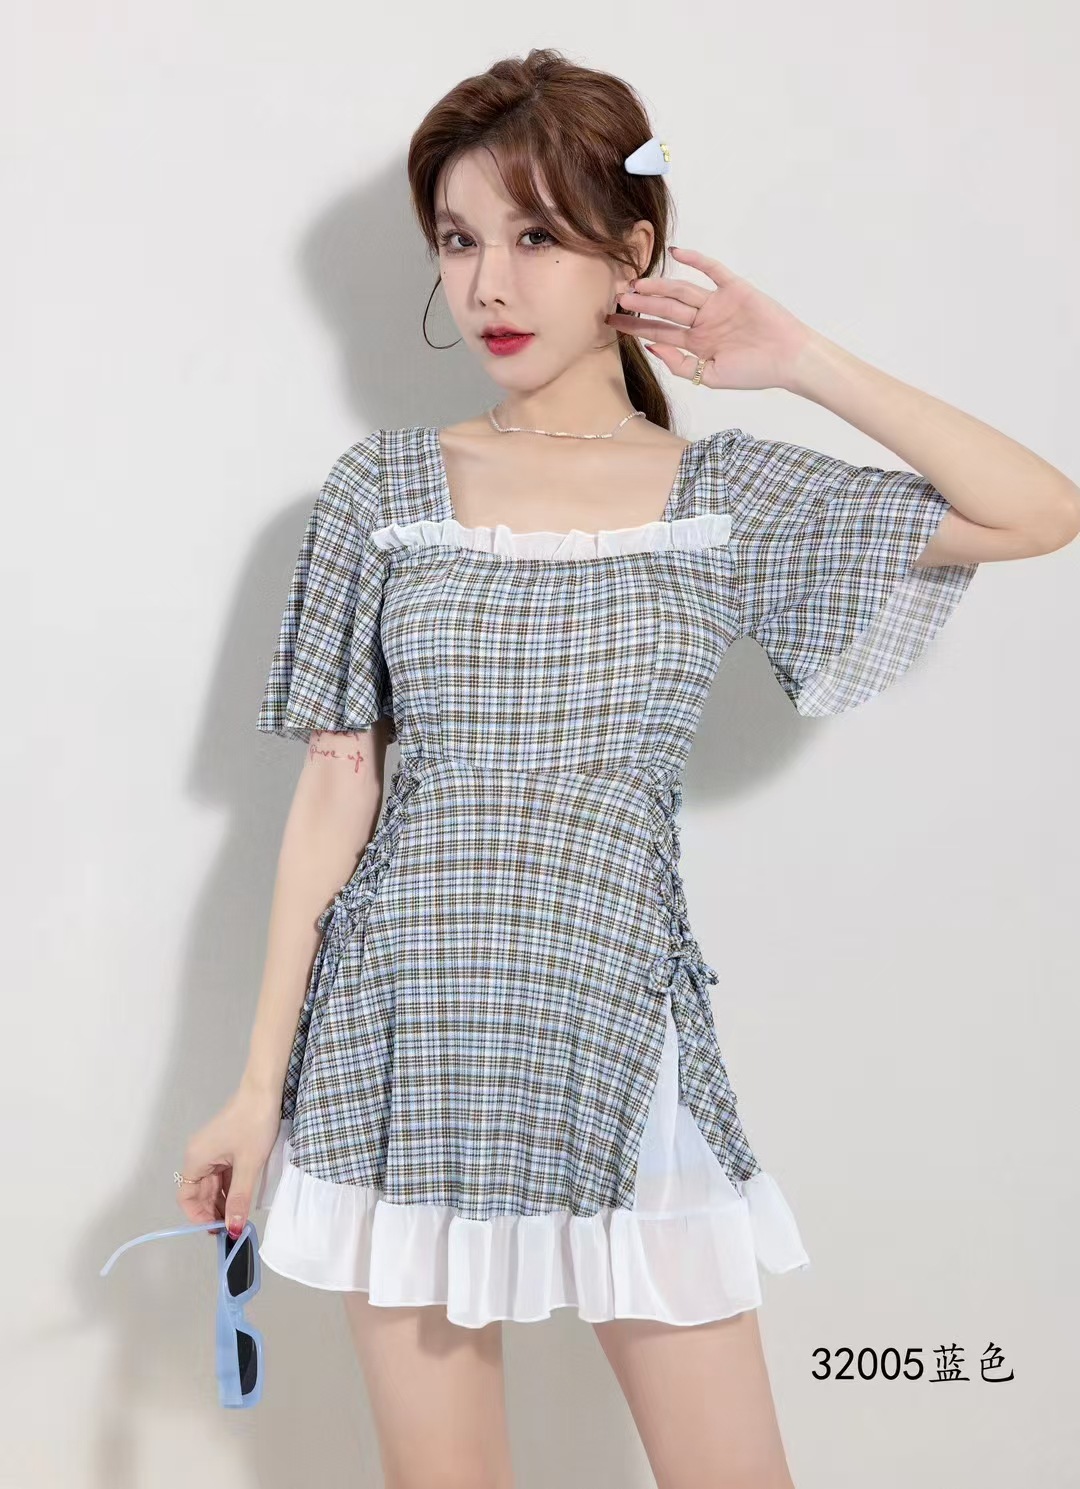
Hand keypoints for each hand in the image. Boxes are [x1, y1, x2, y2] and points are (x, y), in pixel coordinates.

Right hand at [176, 1085, 281, 1237]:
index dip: (199, 1216)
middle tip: (233, 1228)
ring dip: (223, 1202)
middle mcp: (200, 1155)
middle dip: (213, 1212)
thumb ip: (239, 1199)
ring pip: (212, 1185)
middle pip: (199, 1193)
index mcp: (197, 1158)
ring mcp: (213, 1151)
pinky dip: (230, 1189)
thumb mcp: (248, 1165)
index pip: (187, 1196)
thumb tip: (233, 1229)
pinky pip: (223, 1175)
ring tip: (239, 1218)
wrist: (265, 1090)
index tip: (218, 1229)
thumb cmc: (254, 1123)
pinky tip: (242, 1200)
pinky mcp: (225, 1148)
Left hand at [605, 246, 816, 391]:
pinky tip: (675, 253)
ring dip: (659, 287)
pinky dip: (695, 260)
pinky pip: (712, 271)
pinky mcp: (735, 289)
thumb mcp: (709, 377)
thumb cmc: (754, 372)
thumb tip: (651, 347)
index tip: (611, 323)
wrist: (789, 360)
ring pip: (681, 291)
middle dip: (640, 304)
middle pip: (664, 309)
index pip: (658, 331)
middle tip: (616, 298)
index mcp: (696, 342)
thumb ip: (680, 365)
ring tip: (635, 284)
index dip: (634, 326)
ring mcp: (717, 303)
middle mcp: (703, 321)